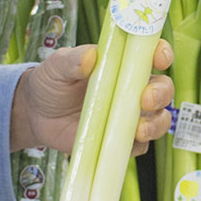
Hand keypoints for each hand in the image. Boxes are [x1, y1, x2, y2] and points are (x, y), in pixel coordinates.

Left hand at [10, 42, 174, 155]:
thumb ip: (72, 60)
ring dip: (156, 124)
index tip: (160, 58)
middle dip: (161, 94)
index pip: (152, 55)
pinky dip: (136, 146)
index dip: (162, 54)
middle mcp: (133, 89)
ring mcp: (129, 117)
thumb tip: (90, 56)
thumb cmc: (52, 82)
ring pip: (158, 120)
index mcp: (123, 64)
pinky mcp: (121, 141)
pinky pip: (139, 146)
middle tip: (146, 99)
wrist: (37, 115)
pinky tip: (122, 144)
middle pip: (163, 89)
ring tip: (140, 129)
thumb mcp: (56, 65)